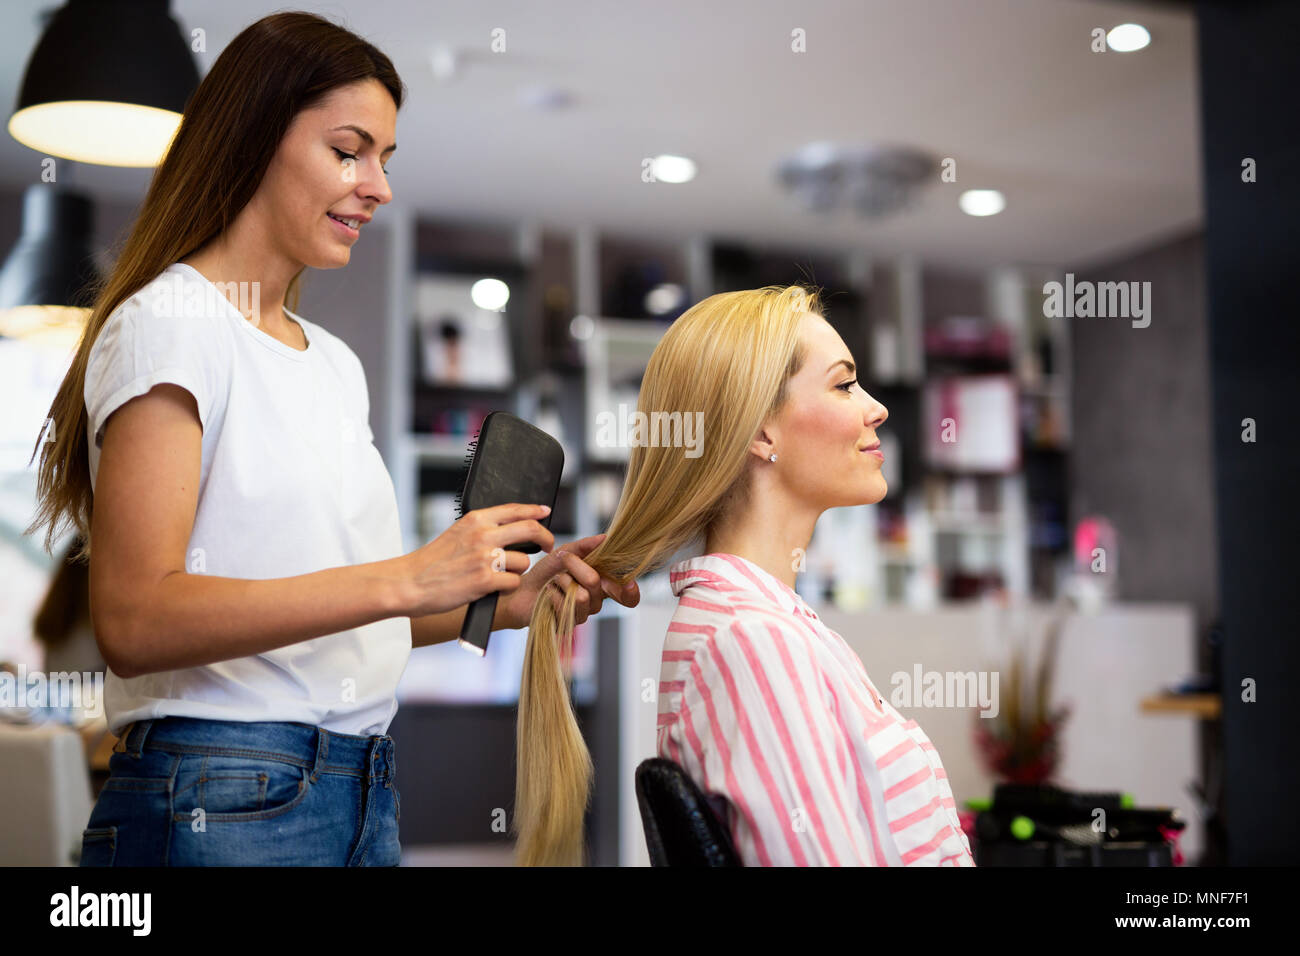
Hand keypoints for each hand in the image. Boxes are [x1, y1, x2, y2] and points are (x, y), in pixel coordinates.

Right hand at [396, 503, 554, 616]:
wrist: (409, 582)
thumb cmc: (432, 562)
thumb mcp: (457, 533)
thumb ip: (482, 529)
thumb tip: (511, 529)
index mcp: (476, 520)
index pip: (515, 509)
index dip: (535, 511)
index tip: (545, 513)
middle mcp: (483, 535)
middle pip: (530, 530)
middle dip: (545, 538)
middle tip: (547, 546)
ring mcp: (485, 558)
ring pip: (523, 561)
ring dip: (517, 571)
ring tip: (498, 576)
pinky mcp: (485, 581)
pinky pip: (513, 582)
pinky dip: (507, 587)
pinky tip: (492, 588)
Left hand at [498, 533, 640, 629]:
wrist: (521, 590)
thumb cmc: (545, 573)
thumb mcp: (565, 553)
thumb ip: (585, 546)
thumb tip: (605, 538)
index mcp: (600, 584)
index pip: (626, 595)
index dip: (631, 592)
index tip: (628, 583)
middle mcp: (595, 601)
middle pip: (598, 584)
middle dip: (579, 567)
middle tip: (565, 560)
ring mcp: (582, 614)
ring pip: (583, 596)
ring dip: (564, 581)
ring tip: (555, 580)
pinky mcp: (568, 625)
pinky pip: (567, 607)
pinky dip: (553, 594)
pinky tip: (549, 593)